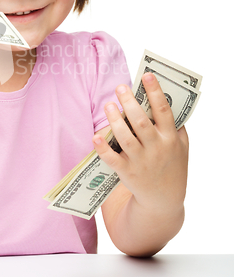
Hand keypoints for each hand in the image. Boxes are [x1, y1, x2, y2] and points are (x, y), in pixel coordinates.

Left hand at [92, 73, 188, 214]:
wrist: (164, 201)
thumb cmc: (172, 167)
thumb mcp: (182, 147)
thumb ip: (176, 127)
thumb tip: (165, 100)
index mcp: (170, 139)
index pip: (163, 111)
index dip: (155, 92)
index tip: (147, 76)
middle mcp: (156, 149)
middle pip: (141, 122)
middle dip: (130, 103)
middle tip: (120, 87)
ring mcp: (141, 161)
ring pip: (126, 138)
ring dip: (115, 120)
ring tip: (108, 104)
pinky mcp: (127, 173)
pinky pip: (113, 159)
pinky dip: (103, 148)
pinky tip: (95, 136)